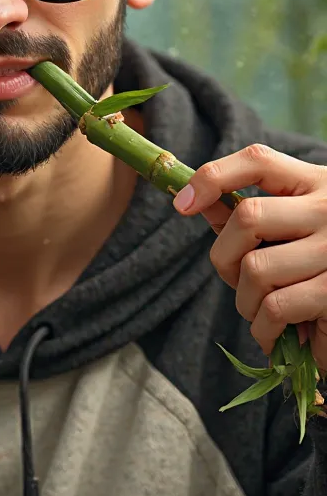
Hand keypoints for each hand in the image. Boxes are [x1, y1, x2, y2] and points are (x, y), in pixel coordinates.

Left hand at [173, 143, 326, 373]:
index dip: (213, 176)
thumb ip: (249, 215)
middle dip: (225, 257)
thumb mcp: (292, 231)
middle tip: (236, 281)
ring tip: (264, 314)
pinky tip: (274, 335)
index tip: (182, 204)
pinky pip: (275, 308)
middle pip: (248, 216)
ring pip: (256, 268)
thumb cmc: (320, 271)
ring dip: (246, 302)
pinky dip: (263, 330)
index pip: (258, 160)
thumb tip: (195, 200)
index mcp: (317, 183)